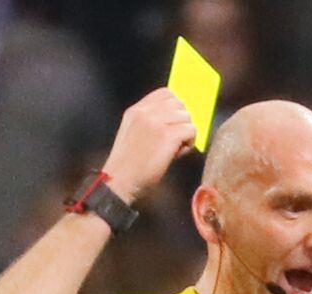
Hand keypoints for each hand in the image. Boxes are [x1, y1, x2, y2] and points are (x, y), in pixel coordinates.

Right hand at [101, 88, 197, 203]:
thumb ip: (148, 121)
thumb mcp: (132, 133)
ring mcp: (157, 123)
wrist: (121, 180)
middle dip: (181, 120)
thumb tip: (175, 119)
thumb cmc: (128, 164)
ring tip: (176, 147)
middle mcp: (146, 113)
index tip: (174, 122)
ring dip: (186, 132)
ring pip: (186, 117)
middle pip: (179, 104)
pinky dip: (189, 142)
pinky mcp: (167, 136)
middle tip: (176, 138)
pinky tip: (179, 152)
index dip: (175, 107)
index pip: (165, 93)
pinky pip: (190, 130)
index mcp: (136, 110)